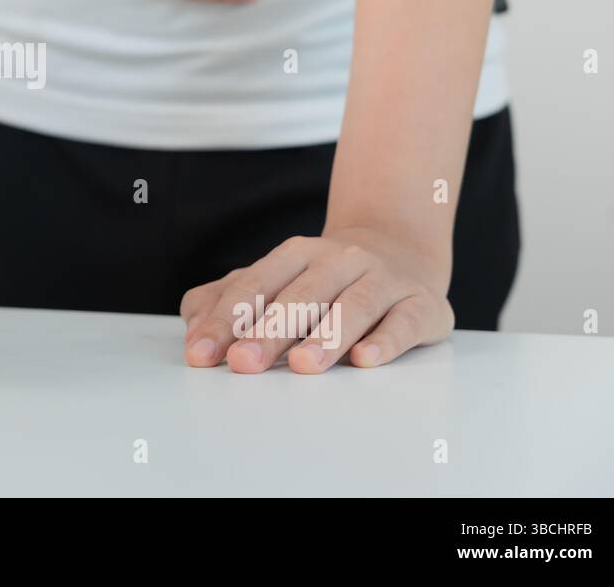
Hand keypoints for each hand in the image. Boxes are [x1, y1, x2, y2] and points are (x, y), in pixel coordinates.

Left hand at [179, 228, 454, 372]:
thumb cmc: (324, 278)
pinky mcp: (421, 304)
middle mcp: (339, 260)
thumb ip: (229, 300)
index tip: (201, 354)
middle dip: (268, 332)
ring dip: (326, 336)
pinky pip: (404, 321)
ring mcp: (383, 279)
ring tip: (303, 366)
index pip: (255, 285)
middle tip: (243, 364)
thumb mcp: (275, 279)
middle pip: (300, 297)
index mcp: (295, 254)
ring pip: (353, 306)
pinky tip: (365, 359)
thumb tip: (192, 328)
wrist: (400, 248)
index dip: (225, 320)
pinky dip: (386, 340)